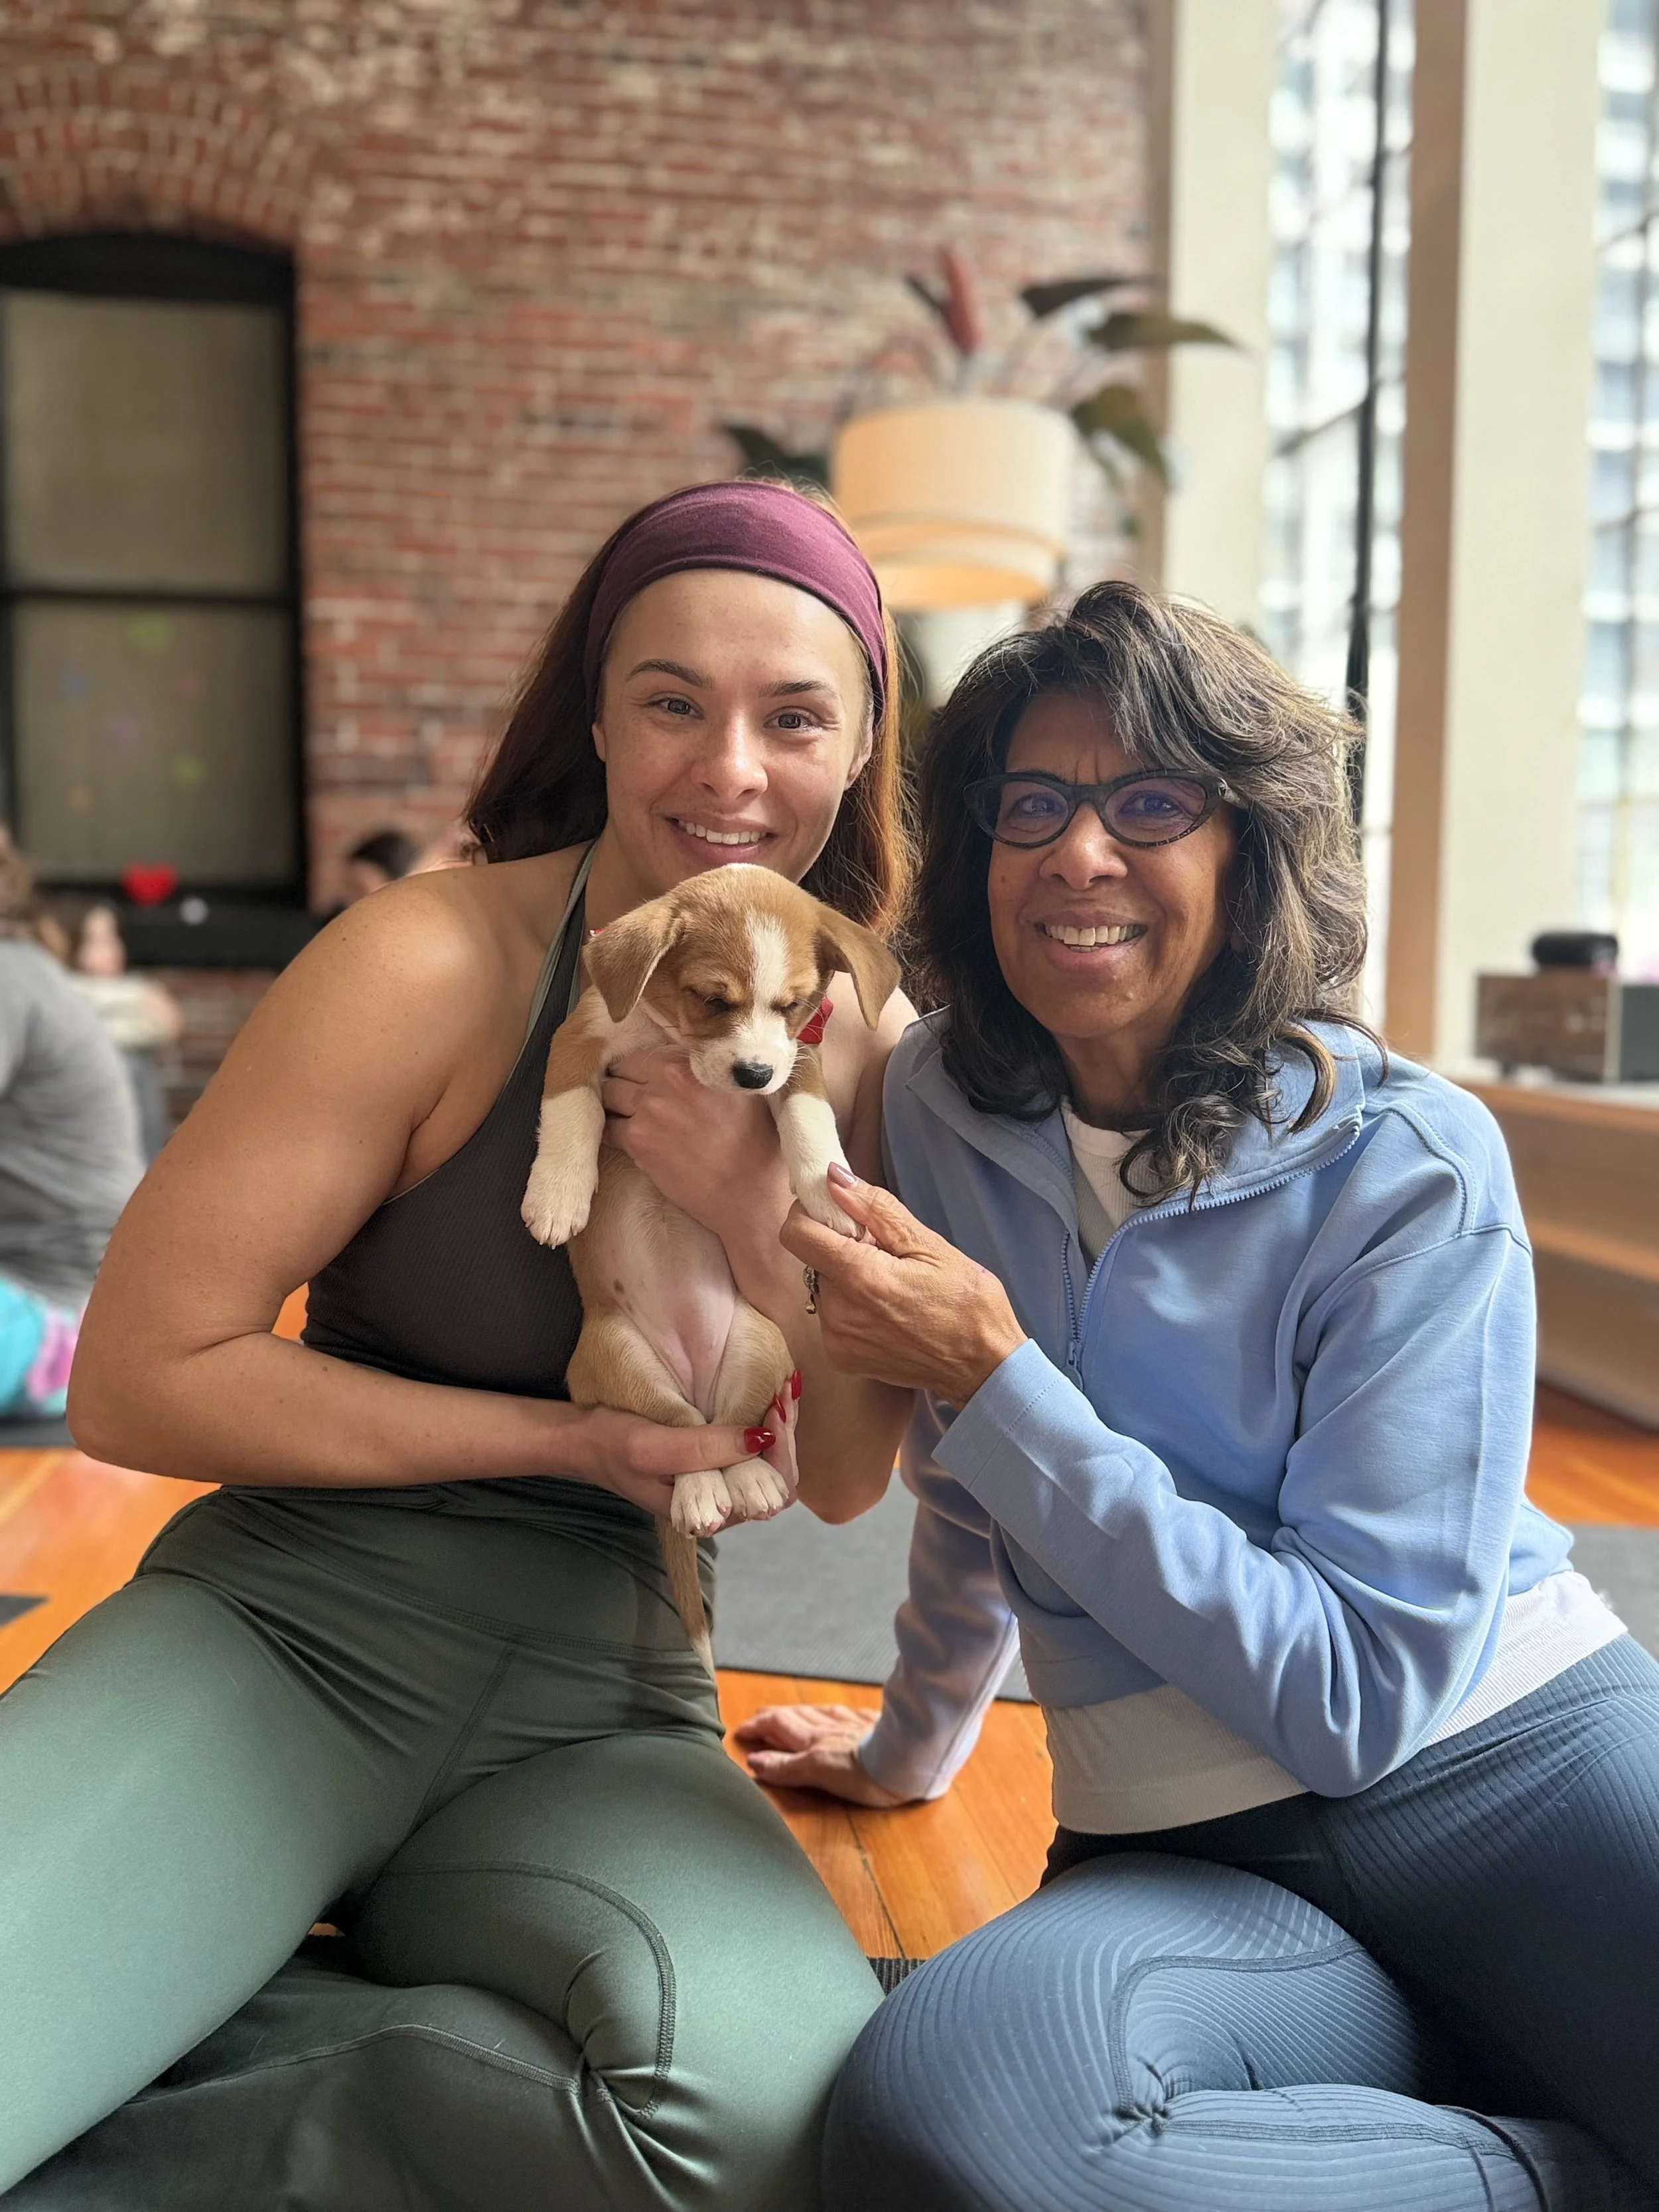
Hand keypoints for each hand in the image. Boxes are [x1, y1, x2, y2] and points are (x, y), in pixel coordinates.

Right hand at [571, 1405, 785, 1519]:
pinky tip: (768, 1392)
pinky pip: (754, 1446)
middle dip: (785, 1434)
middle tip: (784, 1390)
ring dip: (779, 1424)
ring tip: (781, 1387)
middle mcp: (723, 1502)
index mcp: (711, 1514)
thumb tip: (760, 1440)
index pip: (770, 1494)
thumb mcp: (651, 1447)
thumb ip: (701, 1449)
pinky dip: (765, 1419)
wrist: (585, 1440)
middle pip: (778, 1478)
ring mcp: (721, 1480)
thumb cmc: (613, 1445)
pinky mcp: (716, 1458)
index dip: (780, 1454)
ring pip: (770, 1461)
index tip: (774, 1410)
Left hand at [601, 1051, 789, 1240]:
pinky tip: (622, 1136)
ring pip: (607, 1095)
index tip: (646, 1075)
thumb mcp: (747, 1089)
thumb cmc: (757, 1142)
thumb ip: (717, 1067)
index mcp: (695, 1063)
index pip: (649, 1051)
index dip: (646, 1065)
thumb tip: (701, 1055)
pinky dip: (611, 1130)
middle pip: (621, 1068)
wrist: (749, 1192)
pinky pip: (607, 1129)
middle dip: (623, 1079)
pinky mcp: (637, 1143)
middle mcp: (667, 1081)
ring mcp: (648, 1112)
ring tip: (624, 1113)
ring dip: (613, 1103)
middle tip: (630, 1092)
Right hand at [733, 1702, 912, 1804]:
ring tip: (791, 1713)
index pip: (779, 1726)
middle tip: (758, 1718)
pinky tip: (839, 1713)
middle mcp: (831, 1727)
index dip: (759, 1727)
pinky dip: (834, 1713)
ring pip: (819, 1712)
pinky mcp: (876, 1724)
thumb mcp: (819, 1774)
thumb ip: (786, 1767)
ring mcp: (854, 1723)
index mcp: (815, 1740)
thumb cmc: (866, 1774)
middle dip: (774, 1716)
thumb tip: (754, 1761)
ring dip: (800, 1712)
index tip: (742, 1729)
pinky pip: (848, 1713)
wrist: (910, 1760)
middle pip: (796, 1715)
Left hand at [779, 1165, 1025, 1405]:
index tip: (836, 1209)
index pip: (797, 1233)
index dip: (810, 1212)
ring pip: (822, 1286)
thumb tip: (835, 1179)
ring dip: (846, 1277)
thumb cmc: (968, 1304)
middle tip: (885, 1253)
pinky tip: (887, 1310)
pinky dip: (851, 1305)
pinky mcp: (842, 1358)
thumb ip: (877, 1210)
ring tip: (891, 1284)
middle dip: (841, 1246)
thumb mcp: (930, 1246)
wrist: (983, 1369)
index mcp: (861, 1278)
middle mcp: (839, 1313)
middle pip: (813, 1259)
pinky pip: (831, 1315)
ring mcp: (838, 1340)